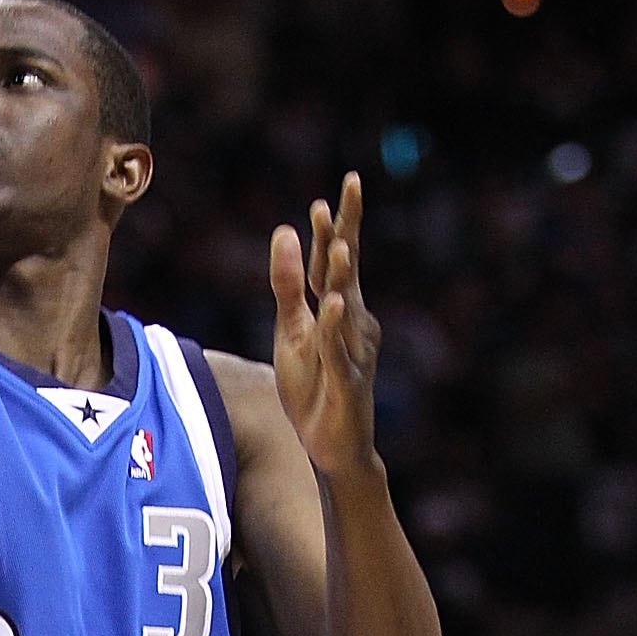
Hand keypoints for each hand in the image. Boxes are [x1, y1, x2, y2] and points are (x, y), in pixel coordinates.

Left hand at [269, 172, 382, 482]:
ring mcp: (353, 352)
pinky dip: (335, 328)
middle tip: (350, 188)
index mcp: (339, 309)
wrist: (333, 447)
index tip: (324, 198)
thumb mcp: (291, 331)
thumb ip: (286, 286)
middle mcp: (353, 323)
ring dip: (339, 275)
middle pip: (347, 270)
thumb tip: (283, 231)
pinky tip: (332, 304)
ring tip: (337, 243)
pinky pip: (339, 351)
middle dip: (346, 230)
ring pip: (345, 306)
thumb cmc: (314, 386)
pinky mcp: (348, 382)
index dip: (329, 230)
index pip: (332, 262)